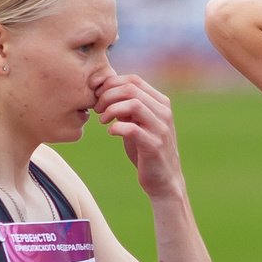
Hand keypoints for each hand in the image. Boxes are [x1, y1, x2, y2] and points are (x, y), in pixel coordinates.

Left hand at [94, 70, 184, 198]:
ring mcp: (161, 129)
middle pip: (131, 89)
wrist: (163, 181)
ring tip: (102, 120)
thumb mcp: (137, 124)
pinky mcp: (154, 146)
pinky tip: (111, 132)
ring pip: (133, 104)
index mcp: (160, 103)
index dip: (111, 84)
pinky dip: (116, 127)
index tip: (98, 96)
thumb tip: (105, 91)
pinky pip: (132, 129)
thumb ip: (127, 108)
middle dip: (108, 95)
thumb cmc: (146, 151)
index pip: (133, 80)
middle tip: (97, 108)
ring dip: (111, 109)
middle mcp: (164, 112)